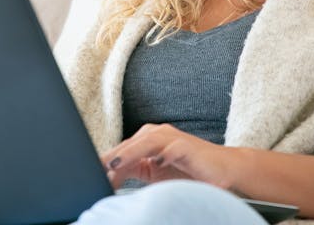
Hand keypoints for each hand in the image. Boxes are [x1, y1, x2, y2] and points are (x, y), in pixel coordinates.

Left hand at [99, 123, 239, 189]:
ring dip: (130, 152)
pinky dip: (164, 154)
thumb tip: (108, 178)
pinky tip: (155, 162)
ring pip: (147, 140)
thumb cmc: (187, 171)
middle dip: (113, 157)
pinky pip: (174, 148)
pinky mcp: (189, 147)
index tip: (91, 174)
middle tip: (96, 169)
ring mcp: (174, 138)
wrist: (222, 170)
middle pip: (130, 143)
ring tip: (114, 163)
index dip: (106, 161)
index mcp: (147, 140)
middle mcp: (158, 135)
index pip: (122, 149)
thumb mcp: (155, 173)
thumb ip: (133, 171)